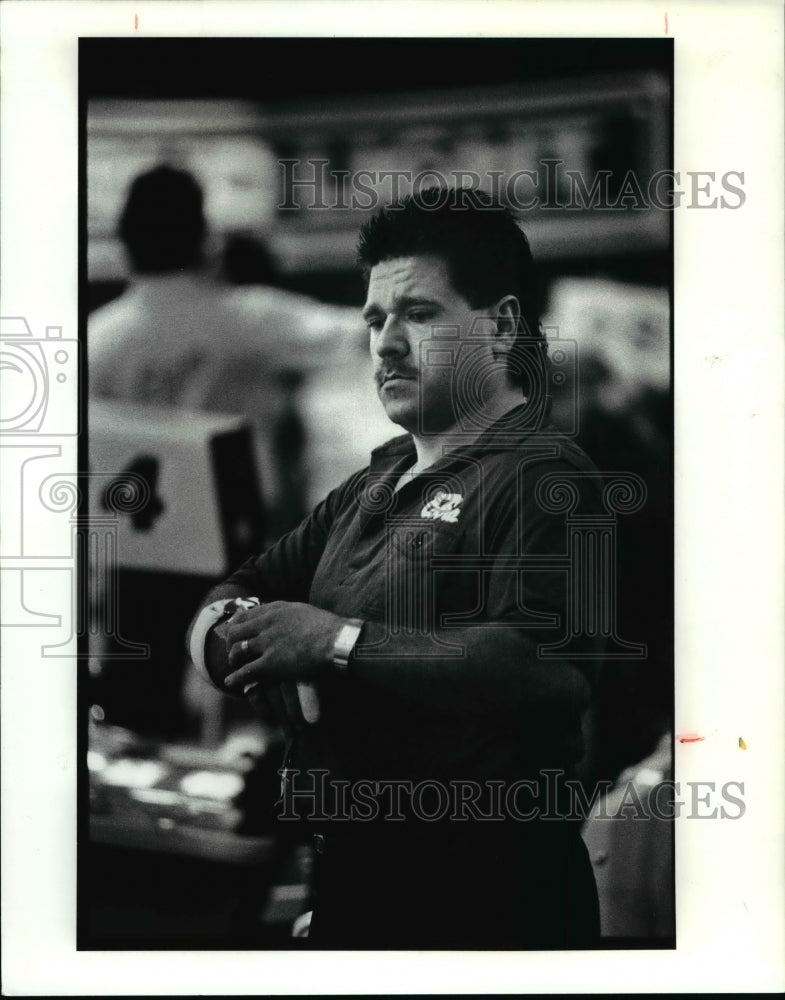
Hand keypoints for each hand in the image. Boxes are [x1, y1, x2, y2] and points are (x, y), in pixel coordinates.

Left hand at [223, 601, 343, 691]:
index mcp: (276, 609)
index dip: (236, 624)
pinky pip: (246, 671)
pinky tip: (230, 682)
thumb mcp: (304, 611)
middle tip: (232, 649)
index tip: (234, 630)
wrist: (337, 641)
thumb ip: (289, 614)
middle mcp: (267, 623)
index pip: (246, 614)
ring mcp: (267, 643)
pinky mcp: (271, 663)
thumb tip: (287, 617)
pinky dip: (236, 678)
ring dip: (233, 659)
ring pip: (238, 650)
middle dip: (231, 642)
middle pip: (236, 631)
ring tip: (233, 664)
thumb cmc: (329, 628)